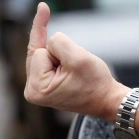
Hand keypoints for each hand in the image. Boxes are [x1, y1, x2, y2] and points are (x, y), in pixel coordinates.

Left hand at [24, 2, 128, 120]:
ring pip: (44, 55)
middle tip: (75, 71)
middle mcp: (32, 90)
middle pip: (39, 52)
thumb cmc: (95, 83)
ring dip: (61, 57)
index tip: (74, 69)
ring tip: (75, 73)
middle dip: (58, 54)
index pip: (40, 50)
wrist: (106, 99)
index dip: (61, 54)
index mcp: (36, 88)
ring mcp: (37, 89)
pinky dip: (57, 57)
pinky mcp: (43, 86)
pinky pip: (46, 61)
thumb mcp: (79, 58)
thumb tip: (50, 39)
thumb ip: (58, 42)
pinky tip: (66, 63)